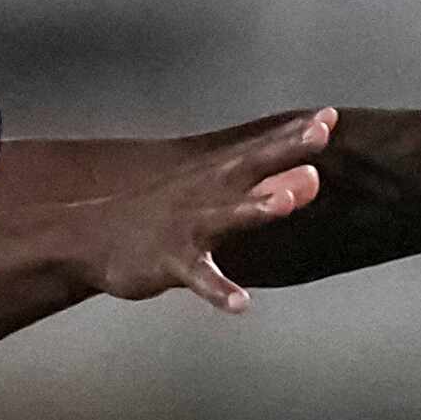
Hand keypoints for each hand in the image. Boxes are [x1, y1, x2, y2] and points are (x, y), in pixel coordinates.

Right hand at [70, 110, 330, 310]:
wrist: (89, 238)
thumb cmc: (160, 215)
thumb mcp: (212, 197)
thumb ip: (265, 188)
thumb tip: (314, 179)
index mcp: (214, 177)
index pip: (261, 148)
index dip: (296, 132)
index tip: (331, 115)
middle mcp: (204, 194)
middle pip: (249, 166)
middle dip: (284, 150)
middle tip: (320, 134)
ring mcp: (186, 227)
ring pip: (225, 215)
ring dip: (256, 207)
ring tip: (286, 201)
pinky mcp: (169, 261)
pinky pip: (198, 277)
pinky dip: (219, 291)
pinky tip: (241, 304)